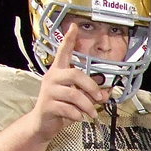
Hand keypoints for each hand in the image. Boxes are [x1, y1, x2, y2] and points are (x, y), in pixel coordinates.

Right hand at [30, 22, 106, 140]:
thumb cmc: (62, 108)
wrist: (43, 124)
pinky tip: (79, 118)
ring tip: (92, 114)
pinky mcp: (47, 105)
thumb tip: (108, 93)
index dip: (69, 40)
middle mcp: (52, 78)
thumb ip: (92, 94)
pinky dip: (78, 115)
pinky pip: (69, 109)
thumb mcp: (79, 99)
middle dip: (91, 87)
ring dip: (88, 106)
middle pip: (75, 74)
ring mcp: (48, 91)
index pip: (64, 52)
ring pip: (74, 95)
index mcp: (59, 72)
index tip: (74, 27)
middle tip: (100, 98)